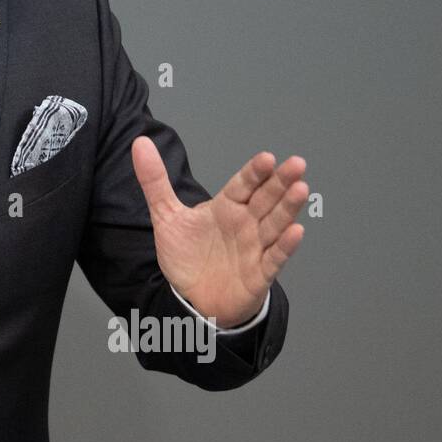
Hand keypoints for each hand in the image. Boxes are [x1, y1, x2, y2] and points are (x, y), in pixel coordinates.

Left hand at [131, 138, 306, 327]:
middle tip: (296, 164)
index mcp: (226, 207)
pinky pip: (275, 258)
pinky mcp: (259, 274)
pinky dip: (285, 246)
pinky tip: (296, 231)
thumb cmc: (187, 256)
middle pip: (266, 199)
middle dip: (281, 182)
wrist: (192, 298)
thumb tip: (140, 143)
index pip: (243, 185)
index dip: (254, 172)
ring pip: (275, 224)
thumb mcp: (166, 216)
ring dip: (288, 208)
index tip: (267, 158)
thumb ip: (155, 181)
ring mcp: (255, 248)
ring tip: (301, 189)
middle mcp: (245, 224)